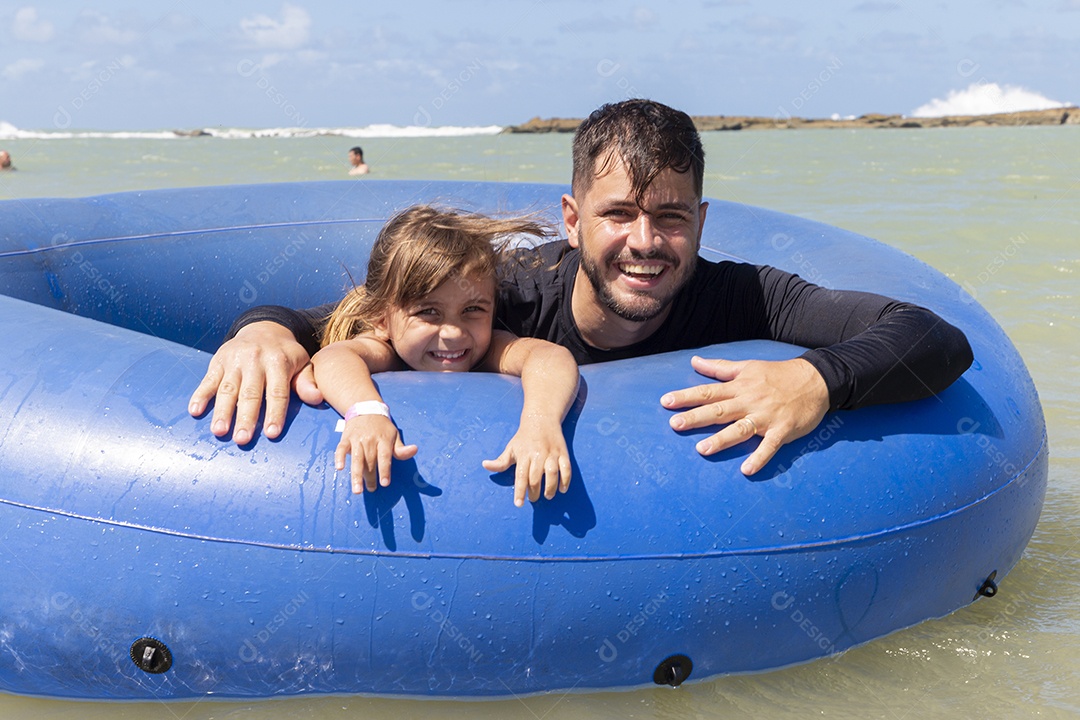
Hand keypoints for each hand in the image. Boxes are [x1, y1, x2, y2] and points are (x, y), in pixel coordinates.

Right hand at [188, 322, 321, 443]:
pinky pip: (208, 379)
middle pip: (250, 393)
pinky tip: (195, 410)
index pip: (277, 392)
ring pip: (227, 388)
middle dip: (246, 417)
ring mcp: (235, 360)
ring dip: (222, 411)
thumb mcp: (302, 363)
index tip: (272, 434)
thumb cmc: (286, 354)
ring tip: (219, 431)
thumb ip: (307, 381)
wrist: (264, 328)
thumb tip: (317, 398)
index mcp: (278, 362)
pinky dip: (200, 395)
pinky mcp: (218, 361)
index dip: (275, 413)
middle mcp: (255, 360)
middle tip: (242, 440)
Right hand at [337, 416, 417, 492]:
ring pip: (357, 458)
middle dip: (371, 477)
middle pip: (370, 461)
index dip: (385, 470)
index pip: (385, 457)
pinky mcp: (346, 438)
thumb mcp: (394, 435)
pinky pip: (341, 449)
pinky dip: (340, 458)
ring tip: (357, 490)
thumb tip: (414, 450)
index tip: (385, 483)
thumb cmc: (382, 427)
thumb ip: (401, 448)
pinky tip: (340, 468)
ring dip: (356, 475)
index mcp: (384, 439)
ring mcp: (357, 439)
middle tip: (371, 490)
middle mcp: (370, 439)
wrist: (366, 409)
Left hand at [482, 422, 571, 506]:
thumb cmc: (524, 438)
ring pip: (552, 473)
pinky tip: (562, 489)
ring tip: (548, 496)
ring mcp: (551, 454)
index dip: (520, 491)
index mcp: (523, 455)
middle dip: (535, 492)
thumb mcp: (511, 448)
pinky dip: (565, 480)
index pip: (521, 476)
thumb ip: (500, 461)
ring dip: (550, 487)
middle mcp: (538, 454)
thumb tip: (485, 465)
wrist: (541, 418)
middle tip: (533, 499)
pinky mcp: (563, 453)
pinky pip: (566, 468)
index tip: (519, 504)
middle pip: (536, 477)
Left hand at [660, 356, 828, 475]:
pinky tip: (747, 470)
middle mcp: (749, 401)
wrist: (817, 380)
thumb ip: (719, 367)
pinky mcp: (783, 430)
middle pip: (719, 410)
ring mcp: (766, 417)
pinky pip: (769, 446)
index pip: (708, 392)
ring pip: (740, 429)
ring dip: (721, 439)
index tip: (666, 402)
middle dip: (696, 417)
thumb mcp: (747, 366)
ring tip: (702, 450)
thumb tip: (694, 361)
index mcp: (739, 387)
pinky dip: (759, 458)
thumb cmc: (778, 374)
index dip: (686, 396)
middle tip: (675, 424)